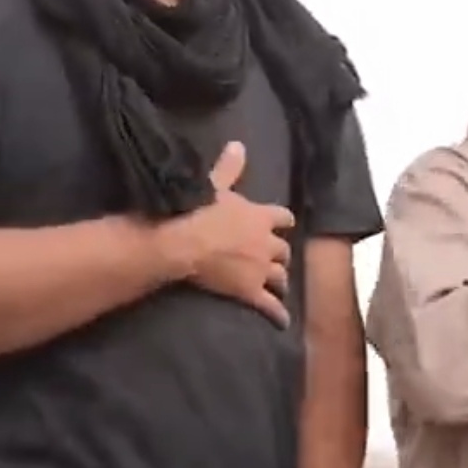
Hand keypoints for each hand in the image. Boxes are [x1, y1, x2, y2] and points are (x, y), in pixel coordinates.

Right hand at [152, 142, 296, 325]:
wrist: (182, 242)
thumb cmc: (195, 210)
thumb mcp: (213, 185)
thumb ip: (229, 168)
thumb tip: (238, 144)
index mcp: (260, 216)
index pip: (283, 217)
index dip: (283, 221)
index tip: (284, 224)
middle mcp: (266, 242)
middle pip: (283, 250)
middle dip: (281, 254)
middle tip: (277, 259)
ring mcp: (260, 268)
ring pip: (280, 276)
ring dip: (281, 280)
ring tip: (279, 286)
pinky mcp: (250, 290)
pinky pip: (269, 305)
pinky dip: (277, 314)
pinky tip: (282, 322)